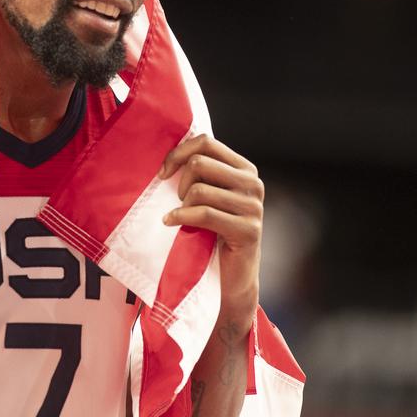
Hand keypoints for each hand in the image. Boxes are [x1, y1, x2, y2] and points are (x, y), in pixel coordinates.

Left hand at [158, 134, 262, 315]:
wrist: (232, 275)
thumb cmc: (212, 231)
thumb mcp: (207, 195)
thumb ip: (199, 173)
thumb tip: (170, 153)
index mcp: (244, 168)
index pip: (206, 142)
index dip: (178, 153)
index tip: (163, 173)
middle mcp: (253, 183)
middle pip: (200, 163)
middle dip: (179, 182)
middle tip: (177, 201)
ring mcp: (253, 206)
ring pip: (199, 190)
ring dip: (181, 205)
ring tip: (181, 216)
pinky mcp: (248, 229)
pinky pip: (204, 214)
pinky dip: (180, 217)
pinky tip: (170, 222)